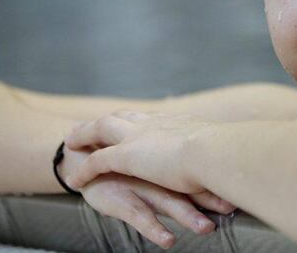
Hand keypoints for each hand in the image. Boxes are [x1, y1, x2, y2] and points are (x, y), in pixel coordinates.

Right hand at [61, 145, 234, 250]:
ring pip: (167, 201)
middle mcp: (157, 173)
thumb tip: (212, 176)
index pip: (197, 171)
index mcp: (166, 162)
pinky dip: (154, 229)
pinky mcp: (121, 200)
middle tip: (231, 208)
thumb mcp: (151, 165)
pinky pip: (139, 217)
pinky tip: (167, 240)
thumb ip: (177, 169)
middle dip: (210, 198)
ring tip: (206, 229)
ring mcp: (139, 185)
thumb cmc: (123, 165)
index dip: (219, 180)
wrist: (80, 159)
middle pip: (188, 185)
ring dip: (187, 215)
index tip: (244, 189)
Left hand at [63, 110, 215, 194]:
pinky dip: (85, 168)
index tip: (126, 119)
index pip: (147, 117)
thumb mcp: (218, 147)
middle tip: (86, 125)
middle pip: (120, 116)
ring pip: (102, 129)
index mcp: (174, 123)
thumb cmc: (224, 152)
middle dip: (103, 120)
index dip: (133, 118)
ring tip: (70, 142)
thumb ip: (214, 151)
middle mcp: (153, 124)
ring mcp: (138, 137)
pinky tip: (74, 179)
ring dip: (85, 134)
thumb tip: (226, 155)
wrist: (214, 152)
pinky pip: (98, 161)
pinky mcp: (127, 156)